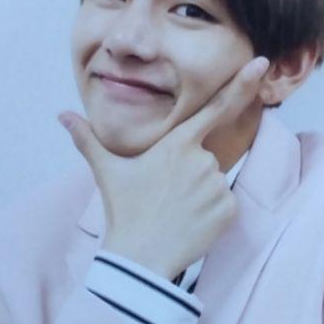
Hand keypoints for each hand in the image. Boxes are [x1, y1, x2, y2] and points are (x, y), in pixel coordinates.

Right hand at [59, 56, 269, 279]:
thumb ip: (88, 139)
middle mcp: (203, 160)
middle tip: (163, 196)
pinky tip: (189, 223)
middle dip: (188, 173)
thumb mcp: (106, 172)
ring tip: (174, 211)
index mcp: (177, 145)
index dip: (240, 84)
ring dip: (199, 193)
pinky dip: (211, 213)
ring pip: (213, 182)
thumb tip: (63, 116)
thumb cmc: (124, 211)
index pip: (215, 108)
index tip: (260, 64)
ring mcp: (218, 186)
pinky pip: (224, 204)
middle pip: (203, 158)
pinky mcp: (229, 210)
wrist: (141, 258)